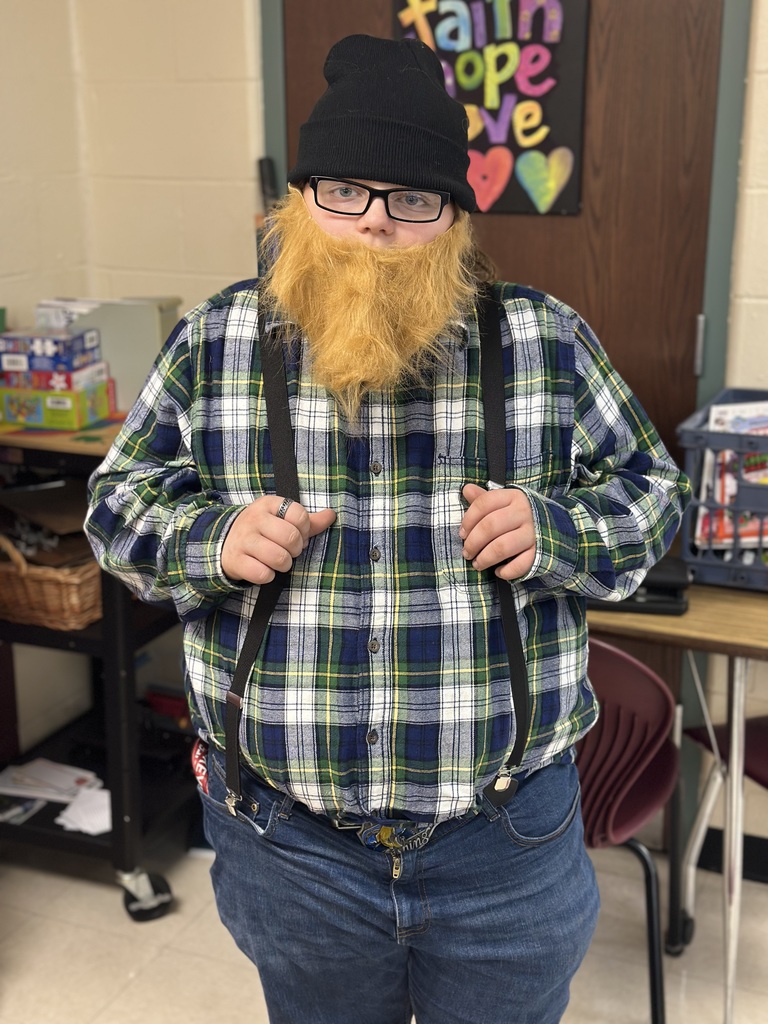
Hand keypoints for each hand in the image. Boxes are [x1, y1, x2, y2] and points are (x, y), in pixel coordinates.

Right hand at [221, 496, 335, 583]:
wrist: (226, 543)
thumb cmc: (262, 531)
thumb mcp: (282, 519)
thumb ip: (308, 521)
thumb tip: (331, 515)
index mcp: (269, 504)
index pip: (298, 514)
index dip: (304, 530)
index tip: (299, 535)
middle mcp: (254, 519)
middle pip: (290, 536)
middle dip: (295, 549)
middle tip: (289, 551)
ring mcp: (243, 539)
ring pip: (278, 557)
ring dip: (283, 564)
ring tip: (278, 561)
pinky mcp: (236, 560)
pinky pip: (262, 574)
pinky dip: (268, 576)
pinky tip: (264, 569)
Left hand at [459, 483, 536, 579]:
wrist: (550, 526)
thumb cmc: (517, 515)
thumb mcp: (502, 503)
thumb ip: (483, 498)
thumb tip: (466, 489)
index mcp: (512, 497)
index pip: (484, 503)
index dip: (468, 520)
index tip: (462, 534)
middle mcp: (524, 512)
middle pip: (490, 526)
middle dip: (473, 543)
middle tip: (466, 553)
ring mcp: (533, 533)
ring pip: (502, 547)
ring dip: (485, 558)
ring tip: (477, 564)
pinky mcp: (539, 552)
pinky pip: (520, 564)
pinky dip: (506, 571)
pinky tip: (498, 572)